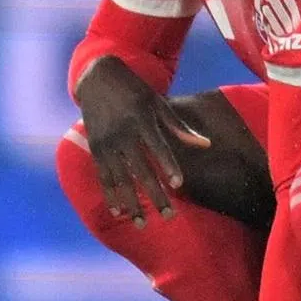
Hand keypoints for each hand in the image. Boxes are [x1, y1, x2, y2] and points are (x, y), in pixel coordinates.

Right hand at [75, 57, 209, 226]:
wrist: (97, 77)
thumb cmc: (135, 91)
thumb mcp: (158, 102)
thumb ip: (179, 127)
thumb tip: (205, 145)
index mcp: (141, 118)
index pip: (158, 147)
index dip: (167, 165)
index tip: (178, 185)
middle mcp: (123, 132)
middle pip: (140, 170)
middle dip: (154, 195)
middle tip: (169, 217)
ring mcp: (107, 142)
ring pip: (121, 179)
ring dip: (132, 203)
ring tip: (143, 224)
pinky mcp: (95, 147)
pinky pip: (103, 176)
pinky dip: (110, 194)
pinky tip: (119, 212)